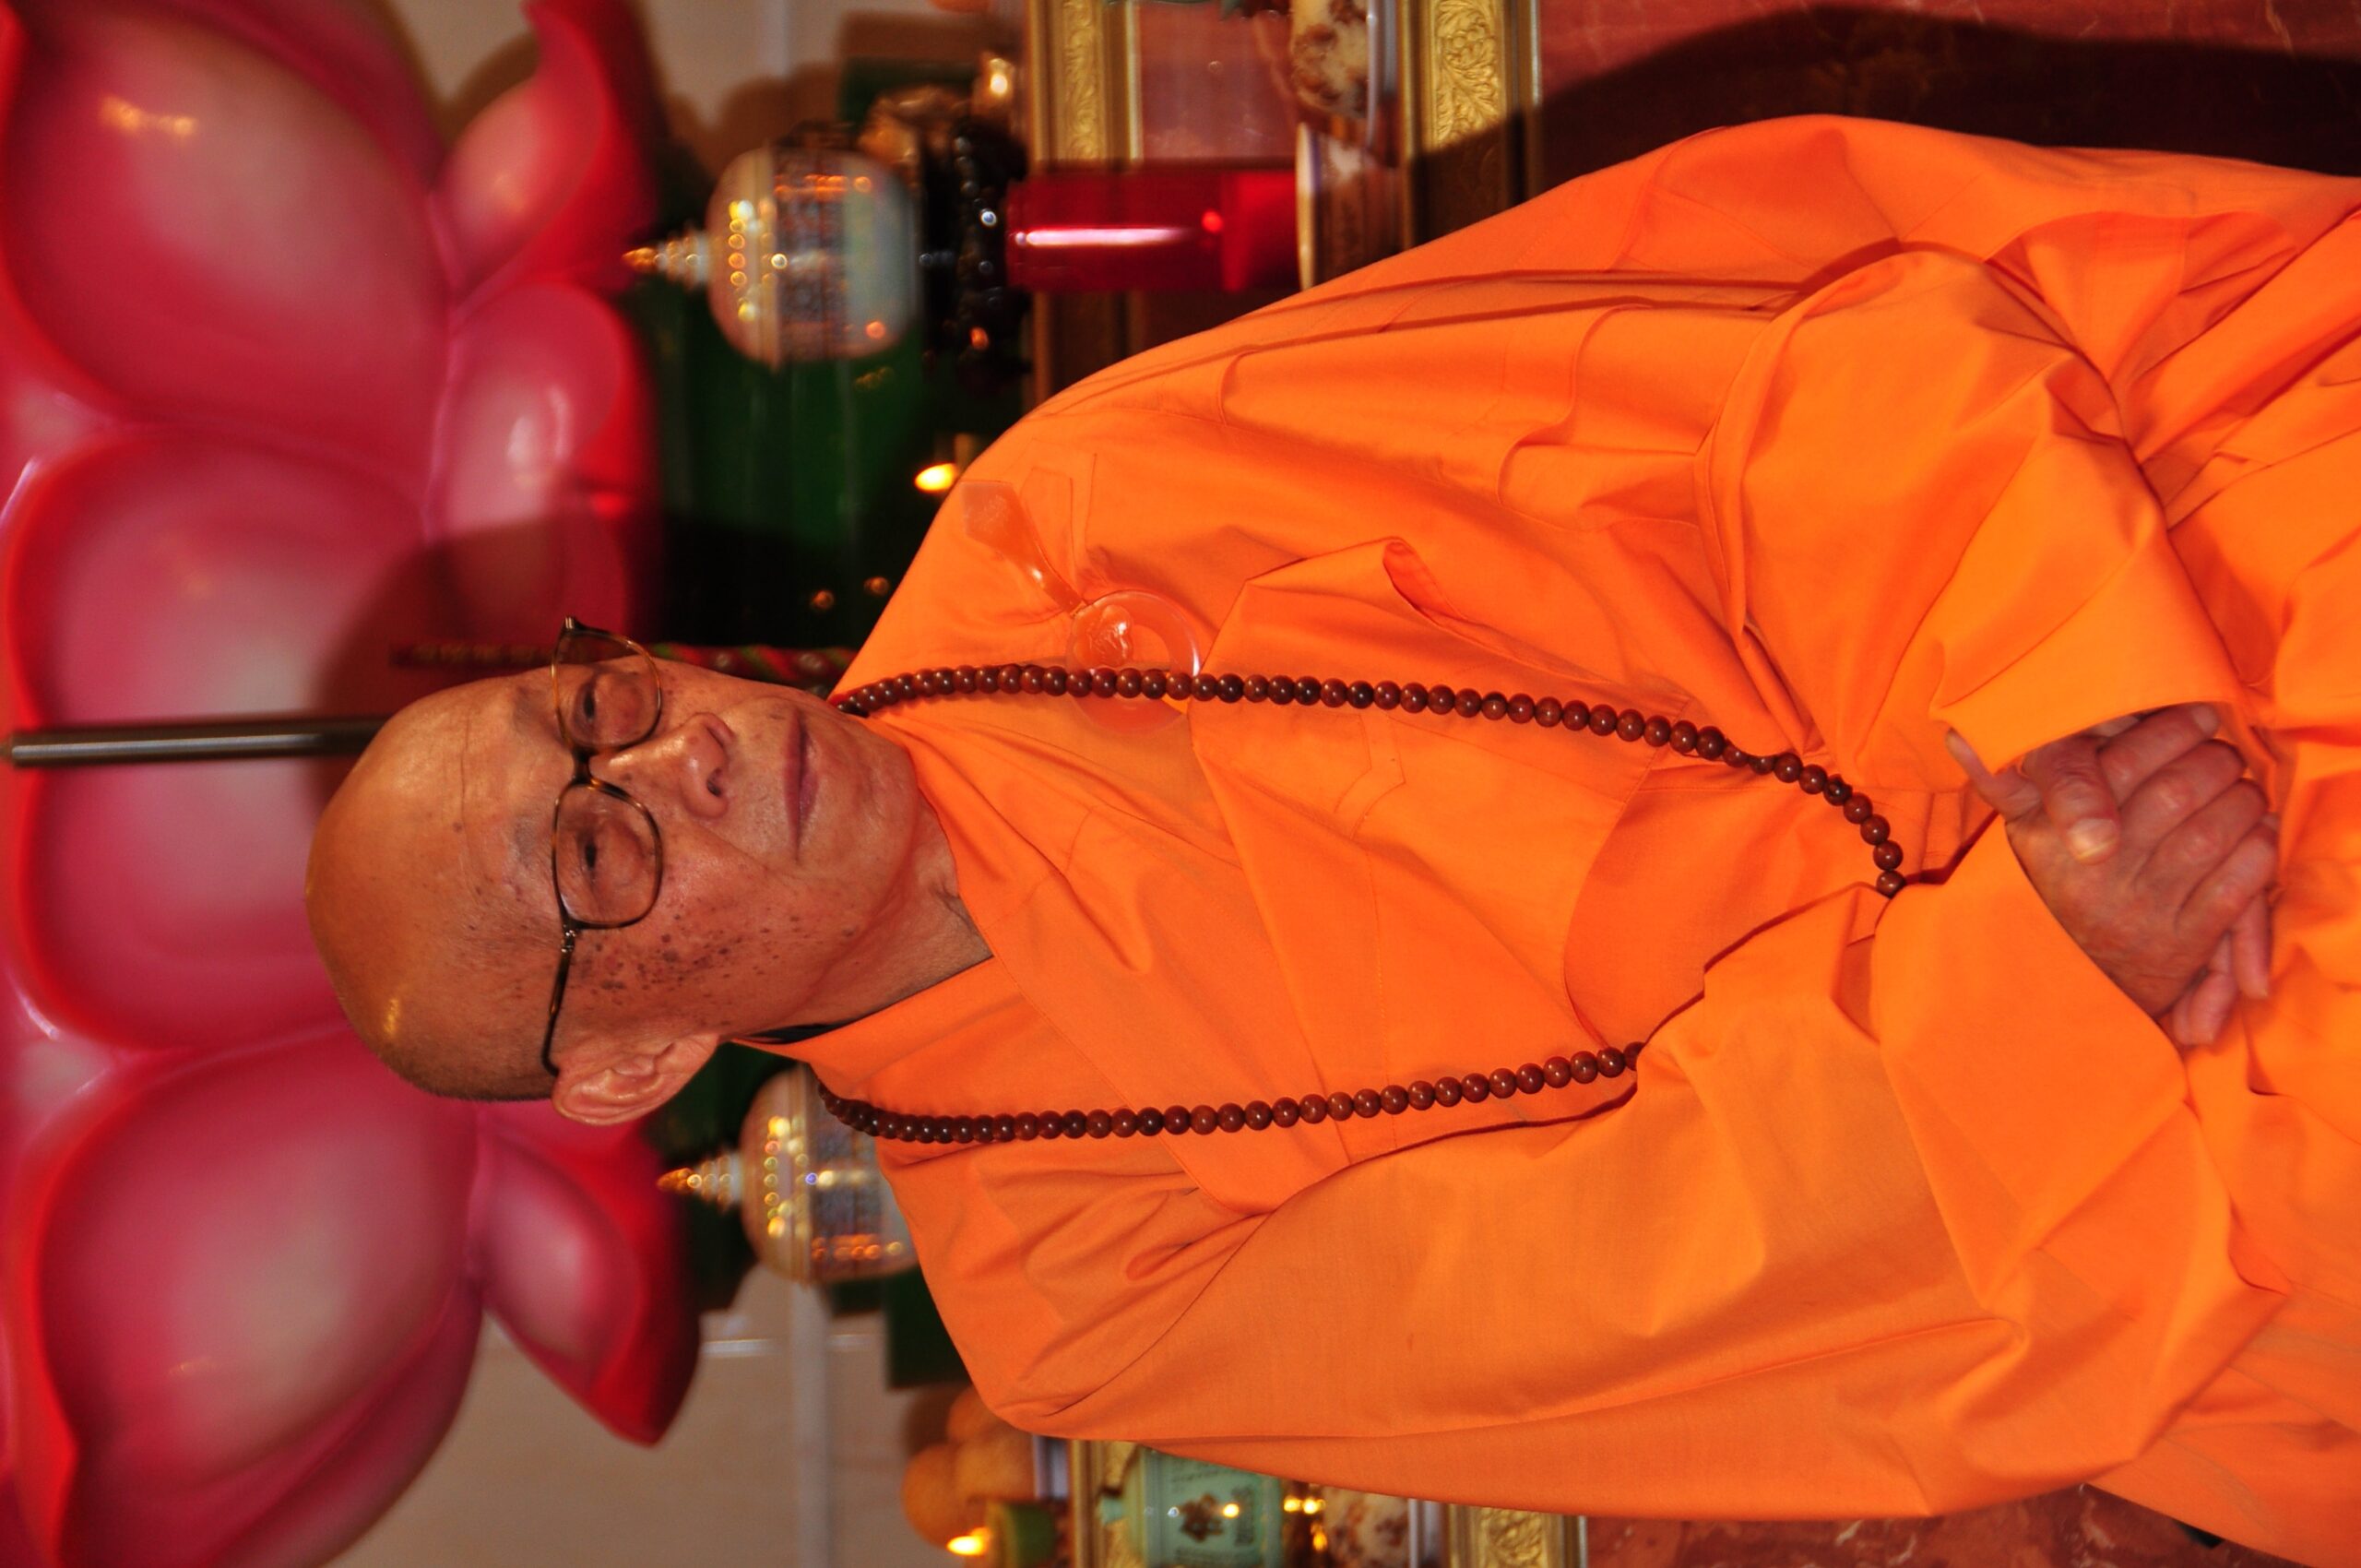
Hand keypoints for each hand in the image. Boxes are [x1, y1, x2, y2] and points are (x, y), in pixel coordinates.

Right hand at [1945, 704, 2277, 1046]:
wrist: (2070, 984)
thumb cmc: (2054, 887)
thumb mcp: (2021, 833)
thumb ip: (2003, 780)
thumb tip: (1957, 735)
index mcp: (2051, 840)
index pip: (2121, 768)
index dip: (2170, 733)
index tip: (2196, 714)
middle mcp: (2095, 874)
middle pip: (2178, 792)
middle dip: (2215, 761)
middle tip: (2224, 750)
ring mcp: (2143, 910)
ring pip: (2215, 832)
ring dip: (2242, 801)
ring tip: (2241, 786)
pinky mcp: (2185, 943)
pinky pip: (2238, 883)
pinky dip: (2258, 850)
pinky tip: (2257, 831)